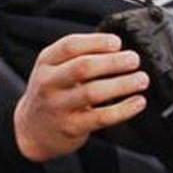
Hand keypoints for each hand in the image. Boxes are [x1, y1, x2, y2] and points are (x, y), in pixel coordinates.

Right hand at [14, 33, 148, 162]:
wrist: (31, 130)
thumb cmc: (51, 93)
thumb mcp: (54, 68)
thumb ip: (78, 56)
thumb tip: (117, 46)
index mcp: (46, 62)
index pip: (70, 46)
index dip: (97, 42)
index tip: (117, 43)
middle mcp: (49, 83)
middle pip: (83, 67)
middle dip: (113, 62)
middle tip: (134, 60)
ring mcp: (59, 107)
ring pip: (93, 92)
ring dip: (122, 84)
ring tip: (141, 79)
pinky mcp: (71, 127)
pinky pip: (101, 117)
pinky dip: (123, 109)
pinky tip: (138, 102)